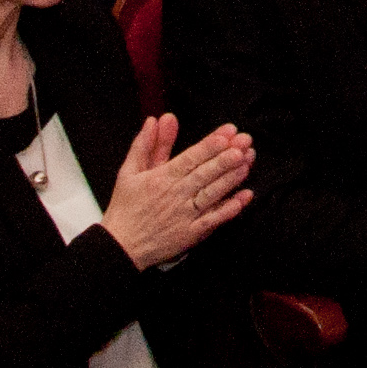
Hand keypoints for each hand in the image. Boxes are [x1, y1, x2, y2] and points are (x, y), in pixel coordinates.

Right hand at [97, 113, 254, 268]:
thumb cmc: (125, 208)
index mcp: (161, 179)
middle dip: (226, 158)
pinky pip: (212, 220)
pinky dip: (228, 209)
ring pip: (212, 194)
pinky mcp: (190, 234)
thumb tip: (154, 121)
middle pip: (205, 174)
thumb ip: (144, 144)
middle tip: (244, 144)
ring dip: (231, 179)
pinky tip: (243, 198)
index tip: (226, 134)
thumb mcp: (128, 172)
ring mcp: (184, 216)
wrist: (120, 246)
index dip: (209, 146)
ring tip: (246, 164)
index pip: (189, 158)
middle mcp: (175, 196)